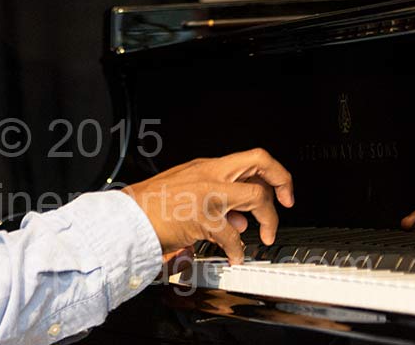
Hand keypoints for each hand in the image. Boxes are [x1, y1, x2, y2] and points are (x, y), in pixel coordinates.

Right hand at [122, 148, 293, 264]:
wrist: (127, 218)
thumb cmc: (149, 207)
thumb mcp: (184, 190)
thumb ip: (214, 199)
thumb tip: (240, 216)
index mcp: (205, 166)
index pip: (248, 158)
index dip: (271, 172)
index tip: (278, 189)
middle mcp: (209, 173)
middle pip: (260, 162)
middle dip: (282, 181)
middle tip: (287, 202)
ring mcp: (208, 194)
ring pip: (256, 198)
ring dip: (268, 221)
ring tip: (266, 237)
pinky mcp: (203, 217)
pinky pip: (234, 236)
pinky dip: (238, 250)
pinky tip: (235, 256)